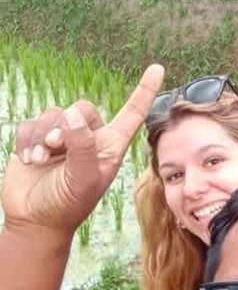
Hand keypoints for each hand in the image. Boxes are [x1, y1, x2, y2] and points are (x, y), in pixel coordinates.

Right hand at [2, 65, 164, 235]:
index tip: (158, 68)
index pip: (132, 113)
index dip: (145, 90)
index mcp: (111, 146)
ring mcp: (63, 137)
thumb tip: (72, 116)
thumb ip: (82, 147)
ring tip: (41, 160)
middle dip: (67, 125)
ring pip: (55, 113)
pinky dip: (27, 139)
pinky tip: (28, 159)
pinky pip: (31, 123)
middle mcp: (90, 137)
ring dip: (44, 135)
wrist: (36, 220)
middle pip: (83, 108)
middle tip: (56, 146)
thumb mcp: (83, 179)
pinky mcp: (37, 139)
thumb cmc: (68, 204)